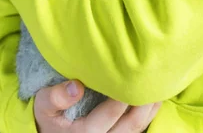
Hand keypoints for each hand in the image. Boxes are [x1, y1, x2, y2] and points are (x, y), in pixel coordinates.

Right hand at [34, 80, 161, 131]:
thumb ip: (56, 96)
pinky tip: (152, 102)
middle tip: (154, 82)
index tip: (134, 75)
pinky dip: (145, 118)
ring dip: (149, 111)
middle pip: (131, 125)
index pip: (111, 113)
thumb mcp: (43, 104)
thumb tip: (77, 86)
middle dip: (145, 104)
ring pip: (136, 130)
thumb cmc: (47, 115)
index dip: (125, 94)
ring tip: (159, 90)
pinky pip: (135, 132)